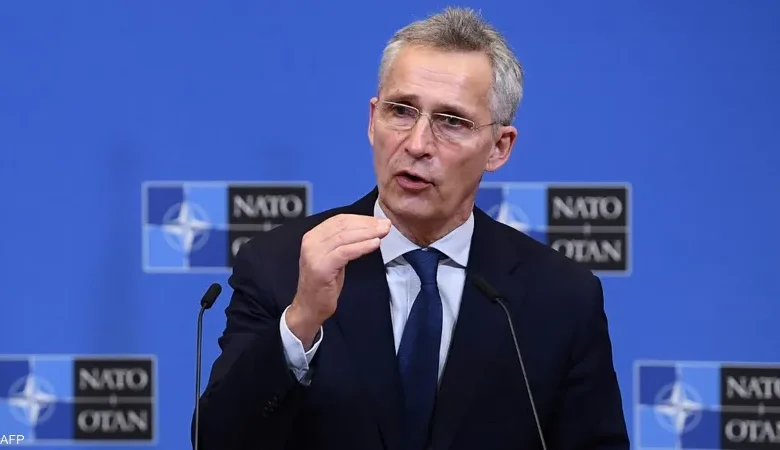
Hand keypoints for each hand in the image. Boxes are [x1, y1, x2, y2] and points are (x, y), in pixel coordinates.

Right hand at [287, 214, 390, 346]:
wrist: (310, 306)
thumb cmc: (324, 283)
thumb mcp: (334, 257)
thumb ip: (344, 242)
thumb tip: (368, 228)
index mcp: (313, 236)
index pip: (339, 220)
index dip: (361, 219)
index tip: (379, 220)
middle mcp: (311, 242)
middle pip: (343, 226)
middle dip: (367, 224)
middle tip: (386, 225)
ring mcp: (314, 254)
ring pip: (345, 237)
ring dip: (368, 233)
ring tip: (384, 232)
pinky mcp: (321, 267)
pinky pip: (345, 252)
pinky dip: (362, 246)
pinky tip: (375, 244)